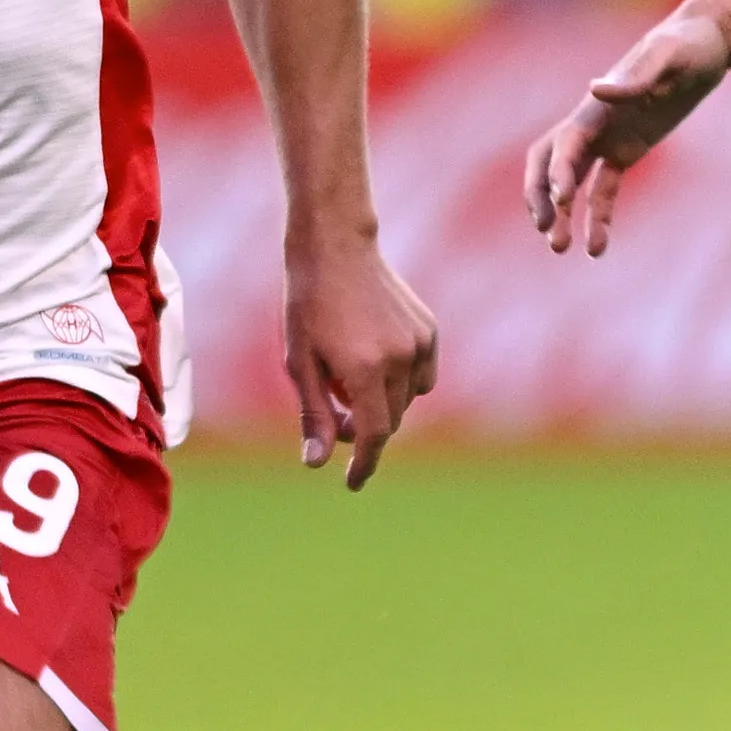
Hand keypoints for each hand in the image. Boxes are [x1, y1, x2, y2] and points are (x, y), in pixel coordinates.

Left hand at [284, 228, 439, 488]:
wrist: (335, 248)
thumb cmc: (308, 306)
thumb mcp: (300, 363)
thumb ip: (314, 415)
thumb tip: (317, 463)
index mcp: (365, 368)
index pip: (374, 434)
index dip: (364, 463)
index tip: (352, 482)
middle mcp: (400, 358)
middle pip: (390, 420)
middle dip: (364, 429)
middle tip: (335, 415)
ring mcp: (420, 343)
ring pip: (407, 401)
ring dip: (382, 405)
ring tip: (349, 379)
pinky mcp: (429, 331)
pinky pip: (422, 377)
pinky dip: (401, 383)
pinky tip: (376, 362)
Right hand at [523, 4, 730, 255]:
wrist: (705, 44)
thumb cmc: (686, 46)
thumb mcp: (667, 57)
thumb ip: (635, 77)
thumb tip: (594, 90)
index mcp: (596, 107)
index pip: (564, 144)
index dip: (558, 173)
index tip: (564, 202)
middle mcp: (593, 124)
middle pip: (550, 164)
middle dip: (541, 196)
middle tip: (547, 231)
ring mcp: (608, 138)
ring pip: (572, 182)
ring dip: (562, 215)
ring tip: (562, 248)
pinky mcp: (627, 150)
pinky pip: (603, 189)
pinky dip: (597, 216)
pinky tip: (597, 247)